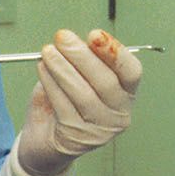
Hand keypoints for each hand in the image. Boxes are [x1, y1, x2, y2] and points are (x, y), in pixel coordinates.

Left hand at [16, 29, 142, 175]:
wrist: (44, 141)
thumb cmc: (63, 102)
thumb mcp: (77, 76)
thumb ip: (82, 60)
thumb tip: (75, 41)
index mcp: (126, 95)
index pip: (131, 72)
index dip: (115, 52)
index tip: (94, 34)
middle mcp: (119, 115)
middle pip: (107, 82)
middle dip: (82, 56)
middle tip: (62, 37)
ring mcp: (99, 131)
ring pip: (84, 94)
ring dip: (63, 68)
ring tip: (47, 52)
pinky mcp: (77, 139)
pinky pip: (64, 107)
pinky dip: (51, 84)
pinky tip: (42, 69)